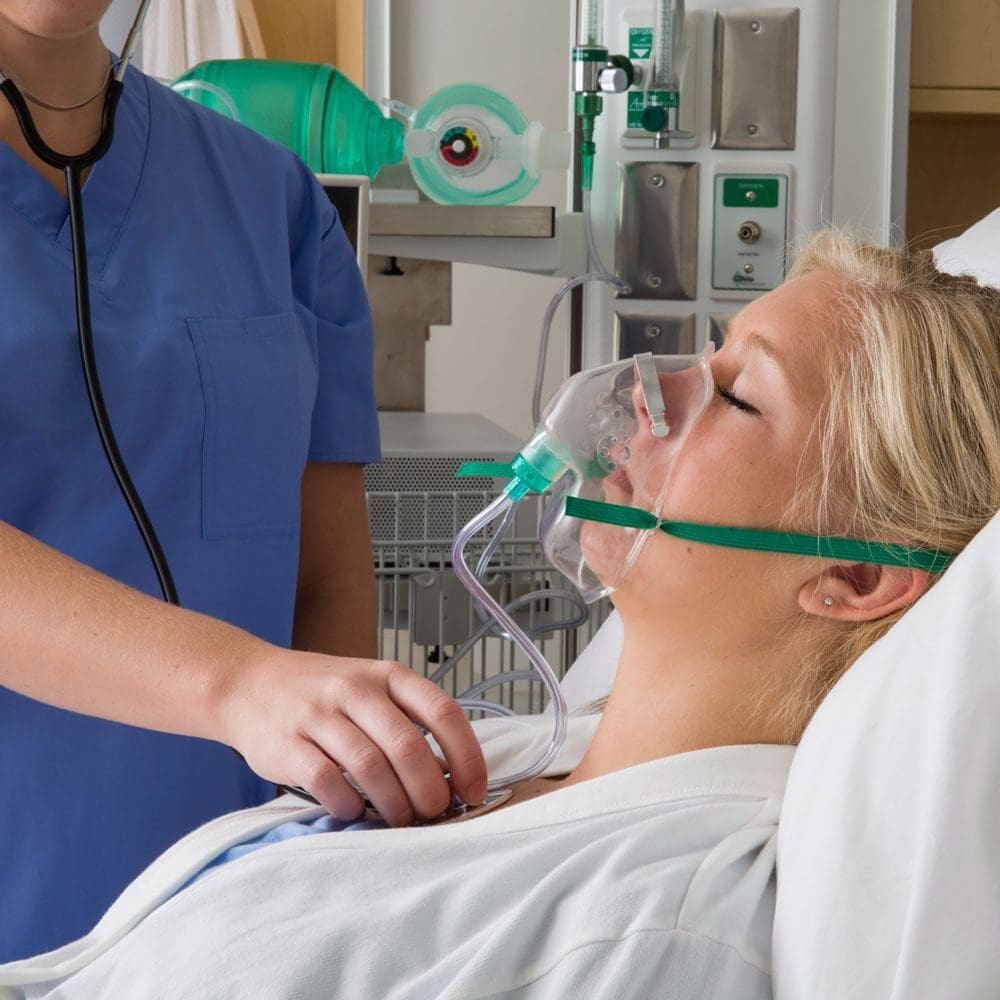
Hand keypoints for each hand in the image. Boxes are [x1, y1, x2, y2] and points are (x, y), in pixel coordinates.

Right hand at [218, 649, 487, 826]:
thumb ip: (407, 719)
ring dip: (394, 804)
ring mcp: (318, 714)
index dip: (466, 755)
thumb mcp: (371, 686)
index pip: (442, 711)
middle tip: (435, 813)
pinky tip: (355, 811)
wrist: (246, 682)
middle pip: (408, 746)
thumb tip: (451, 775)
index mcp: (387, 675)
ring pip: (370, 767)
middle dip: (429, 790)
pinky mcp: (287, 744)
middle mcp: (355, 689)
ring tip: (401, 819)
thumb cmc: (321, 692)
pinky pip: (327, 781)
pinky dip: (348, 805)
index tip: (473, 790)